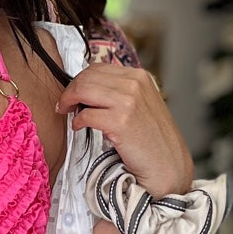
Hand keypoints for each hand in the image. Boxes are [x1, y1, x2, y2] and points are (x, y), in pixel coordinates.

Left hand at [57, 63, 193, 198]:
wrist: (168, 165)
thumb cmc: (153, 139)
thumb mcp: (141, 105)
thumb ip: (120, 92)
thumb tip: (88, 88)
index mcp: (139, 77)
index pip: (97, 68)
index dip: (79, 81)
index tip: (72, 94)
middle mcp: (135, 84)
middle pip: (87, 77)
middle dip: (70, 91)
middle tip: (64, 105)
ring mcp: (128, 101)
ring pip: (83, 91)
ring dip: (69, 103)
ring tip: (70, 115)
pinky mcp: (121, 122)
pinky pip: (86, 114)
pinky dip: (77, 121)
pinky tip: (79, 127)